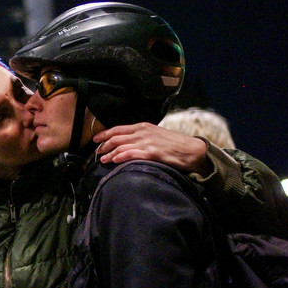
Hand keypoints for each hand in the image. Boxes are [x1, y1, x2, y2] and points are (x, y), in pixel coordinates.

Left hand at [94, 122, 210, 173]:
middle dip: (104, 145)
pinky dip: (121, 157)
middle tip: (97, 152)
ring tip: (103, 160)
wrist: (192, 150)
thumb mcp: (155, 134)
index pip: (118, 129)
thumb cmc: (174, 144)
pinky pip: (132, 154)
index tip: (95, 140)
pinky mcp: (153, 153)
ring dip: (109, 153)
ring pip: (121, 147)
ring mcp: (147, 142)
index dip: (104, 134)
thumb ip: (141, 136)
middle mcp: (143, 133)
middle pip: (116, 138)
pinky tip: (115, 160)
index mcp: (143, 127)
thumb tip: (126, 142)